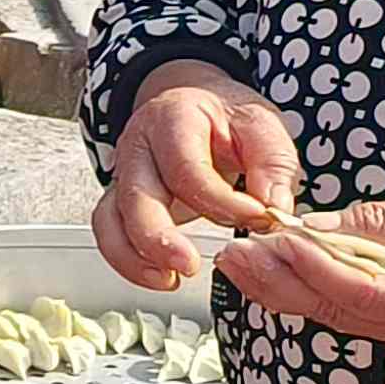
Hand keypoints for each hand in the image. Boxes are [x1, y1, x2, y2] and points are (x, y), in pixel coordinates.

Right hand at [98, 61, 302, 290]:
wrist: (196, 104)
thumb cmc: (226, 118)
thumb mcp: (260, 126)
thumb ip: (272, 165)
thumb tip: (275, 209)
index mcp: (173, 119)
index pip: (188, 169)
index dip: (222, 202)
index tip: (258, 219)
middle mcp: (138, 145)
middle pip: (136, 196)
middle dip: (159, 238)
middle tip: (189, 264)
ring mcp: (123, 173)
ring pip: (111, 219)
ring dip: (135, 256)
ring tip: (169, 279)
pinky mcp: (120, 199)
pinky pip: (109, 232)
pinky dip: (126, 260)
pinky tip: (158, 276)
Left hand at [213, 195, 384, 354]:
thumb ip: (380, 222)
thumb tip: (315, 226)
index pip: (366, 294)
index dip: (318, 268)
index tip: (280, 240)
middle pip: (338, 311)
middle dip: (282, 282)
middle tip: (236, 254)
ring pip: (334, 314)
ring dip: (284, 287)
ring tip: (240, 260)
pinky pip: (344, 309)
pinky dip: (308, 288)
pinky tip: (273, 270)